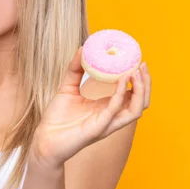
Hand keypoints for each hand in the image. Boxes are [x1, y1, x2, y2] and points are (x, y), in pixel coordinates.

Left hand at [31, 48, 151, 168]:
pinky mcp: (97, 129)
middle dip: (146, 84)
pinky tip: (121, 80)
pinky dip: (120, 95)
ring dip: (140, 91)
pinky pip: (114, 112)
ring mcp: (106, 124)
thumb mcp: (67, 88)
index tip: (138, 61)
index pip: (132, 95)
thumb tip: (82, 49)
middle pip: (140, 102)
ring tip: (136, 72)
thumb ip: (75, 70)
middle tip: (142, 65)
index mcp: (107, 108)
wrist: (44, 140)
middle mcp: (111, 117)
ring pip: (135, 110)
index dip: (139, 80)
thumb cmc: (57, 118)